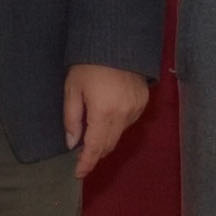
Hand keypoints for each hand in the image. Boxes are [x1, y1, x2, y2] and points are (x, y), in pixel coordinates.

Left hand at [65, 64, 152, 179]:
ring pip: (119, 135)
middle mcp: (123, 116)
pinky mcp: (143, 102)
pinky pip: (128, 123)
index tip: (78, 174)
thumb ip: (72, 119)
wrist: (117, 41)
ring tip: (92, 137)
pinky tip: (107, 120)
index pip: (95, 148)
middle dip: (95, 154)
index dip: (86, 163)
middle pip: (109, 145)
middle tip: (82, 158)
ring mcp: (136, 109)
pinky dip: (117, 126)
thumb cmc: (88, 64)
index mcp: (103, 113)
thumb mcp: (72, 89)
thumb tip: (72, 144)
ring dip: (106, 140)